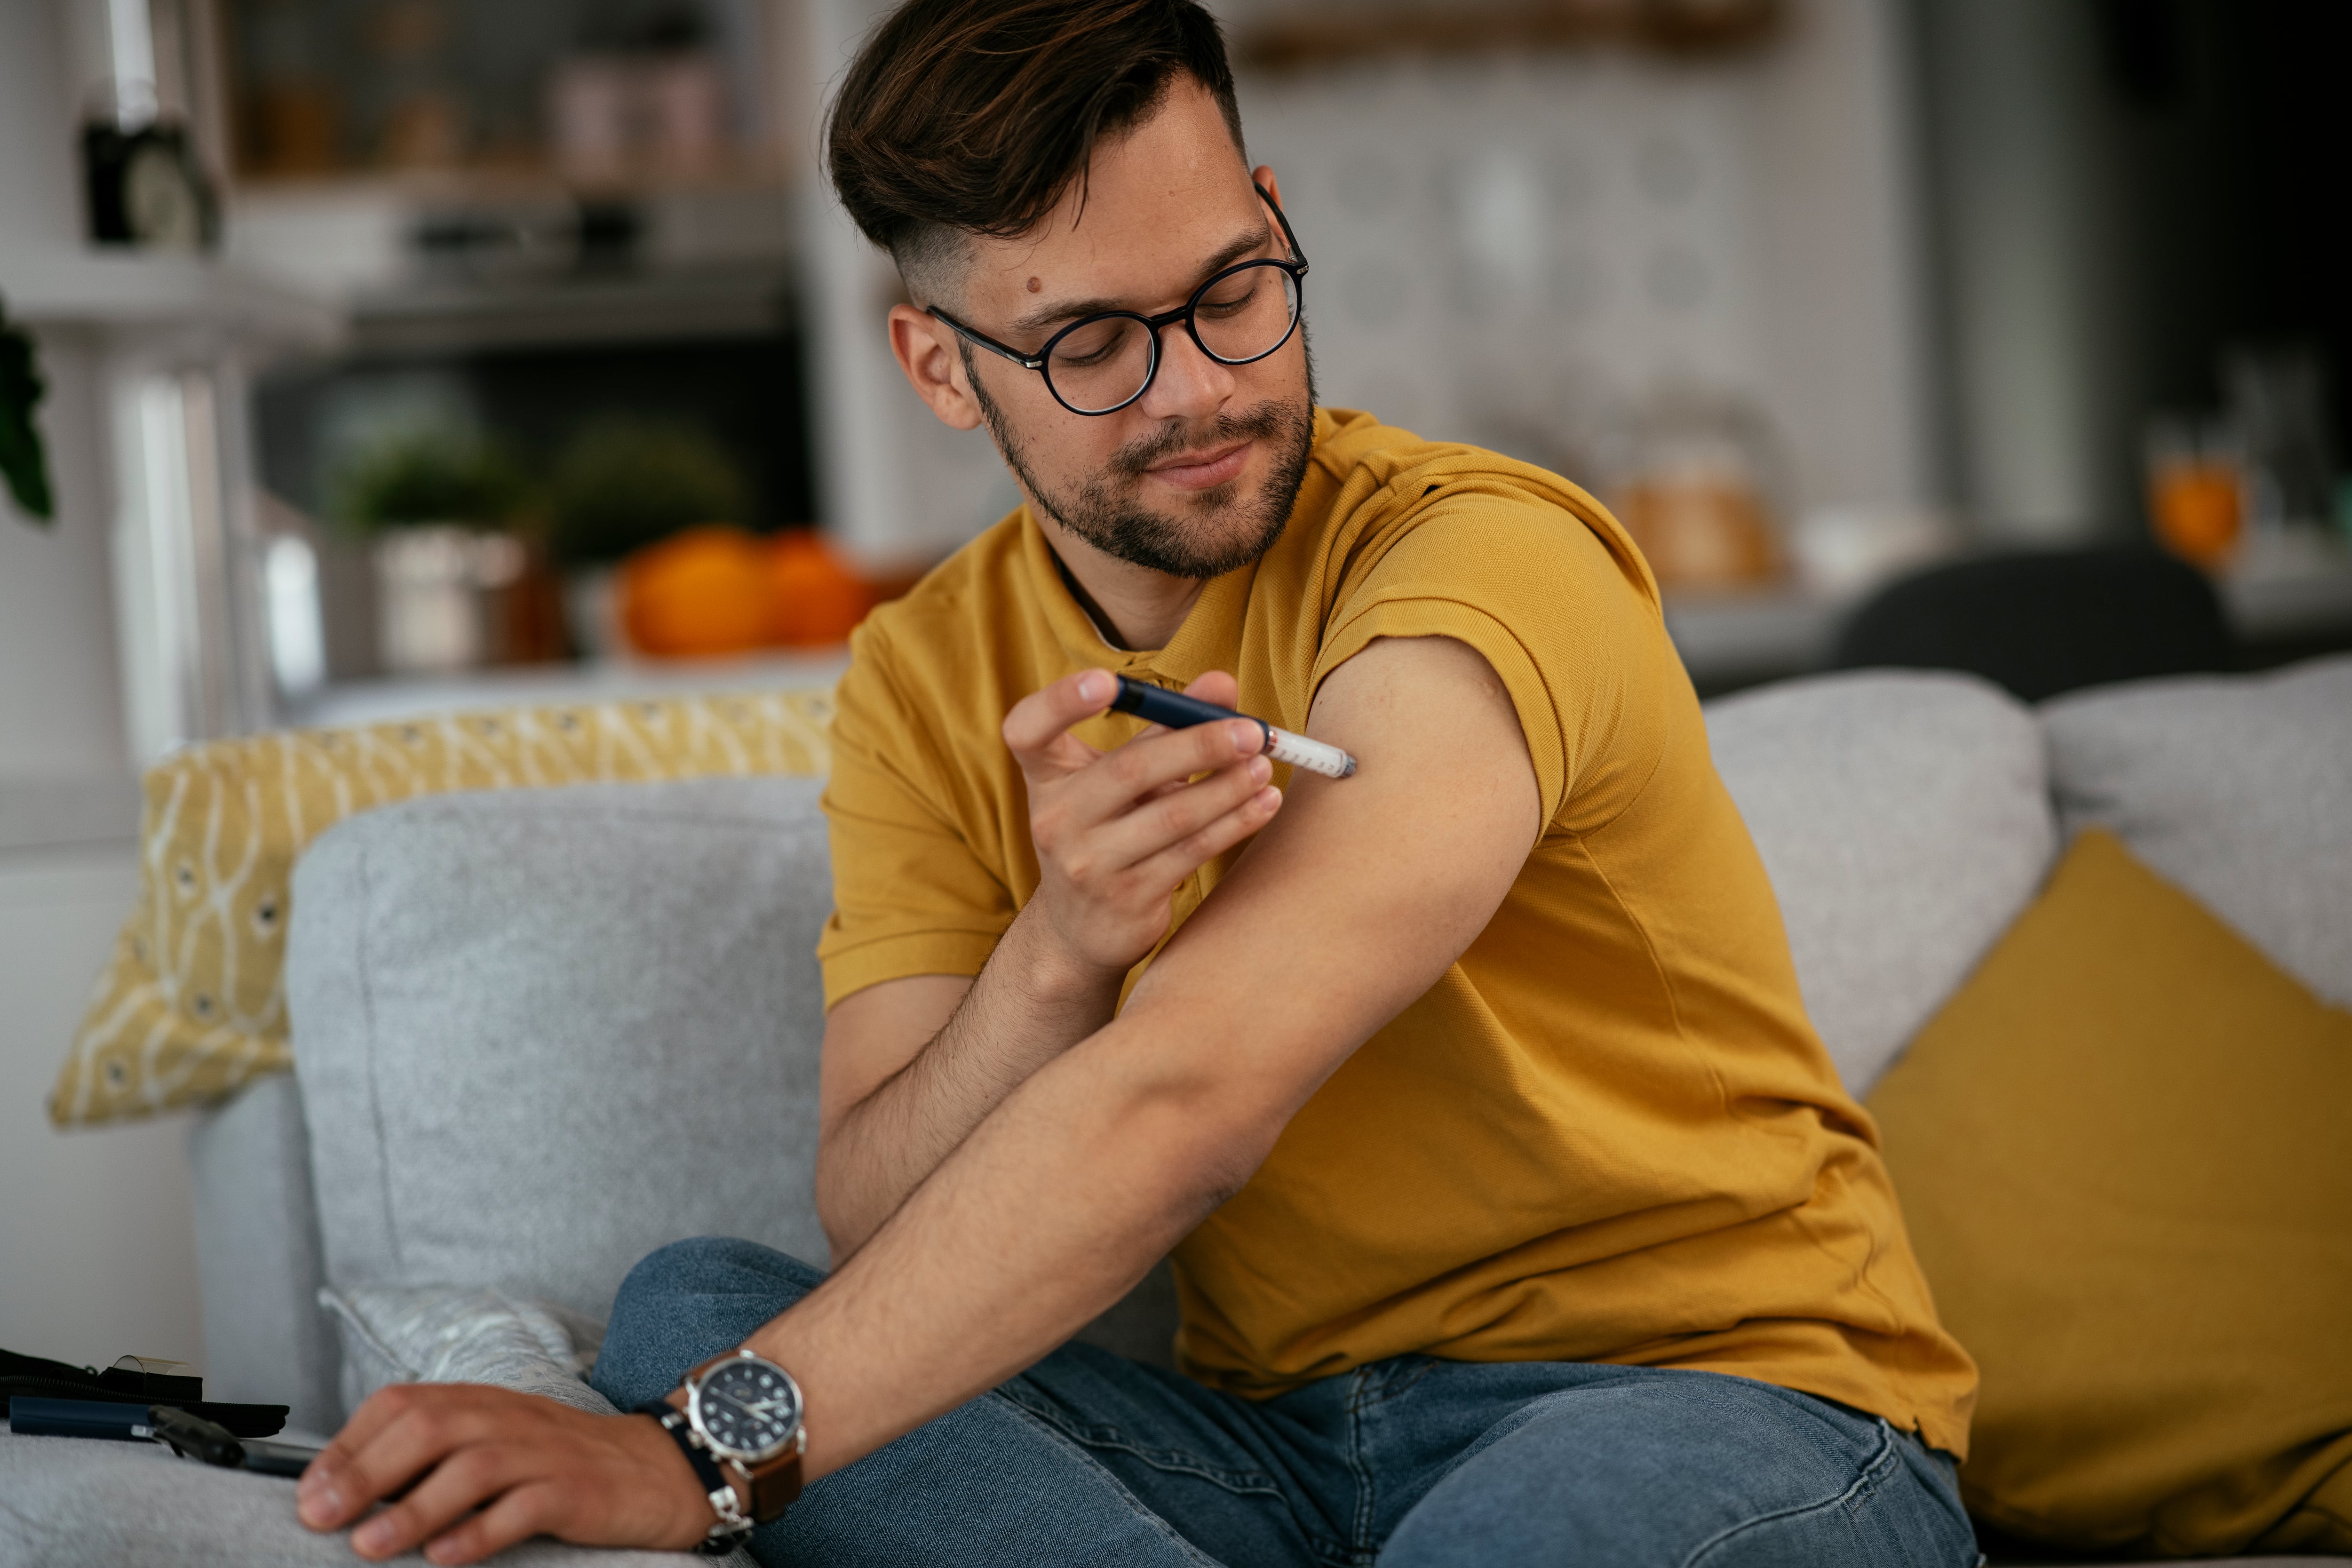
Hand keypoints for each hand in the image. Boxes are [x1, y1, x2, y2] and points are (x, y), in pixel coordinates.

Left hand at [297, 1383, 714, 1564]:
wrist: (658, 1468)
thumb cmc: (559, 1464)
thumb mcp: (495, 1443)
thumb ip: (433, 1459)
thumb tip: (347, 1493)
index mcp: (481, 1402)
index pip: (402, 1404)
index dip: (348, 1445)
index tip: (309, 1492)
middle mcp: (508, 1418)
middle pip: (428, 1428)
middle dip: (367, 1473)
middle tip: (321, 1518)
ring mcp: (544, 1453)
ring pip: (471, 1467)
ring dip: (412, 1507)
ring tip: (370, 1546)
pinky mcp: (576, 1490)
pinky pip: (524, 1507)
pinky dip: (479, 1532)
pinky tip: (446, 1556)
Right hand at [1003, 668, 1282, 979]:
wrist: (1079, 929)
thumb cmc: (1105, 830)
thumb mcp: (1119, 776)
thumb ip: (1165, 725)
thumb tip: (1222, 683)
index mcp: (1046, 776)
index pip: (1028, 730)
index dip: (1061, 701)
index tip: (1107, 680)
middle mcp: (1055, 819)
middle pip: (1130, 770)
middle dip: (1200, 745)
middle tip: (1252, 731)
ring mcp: (1088, 864)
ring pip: (1173, 816)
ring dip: (1229, 787)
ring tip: (1265, 765)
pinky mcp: (1127, 899)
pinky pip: (1192, 852)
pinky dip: (1235, 823)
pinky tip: (1263, 803)